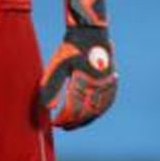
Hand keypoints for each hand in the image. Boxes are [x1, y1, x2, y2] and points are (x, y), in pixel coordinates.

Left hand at [39, 0, 117, 129]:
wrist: (90, 34)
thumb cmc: (69, 49)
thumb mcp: (56, 66)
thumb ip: (50, 87)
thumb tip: (47, 108)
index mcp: (84, 83)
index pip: (73, 110)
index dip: (63, 120)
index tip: (53, 124)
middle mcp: (98, 87)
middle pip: (86, 114)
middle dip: (74, 122)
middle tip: (62, 127)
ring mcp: (108, 85)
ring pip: (98, 111)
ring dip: (86, 120)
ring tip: (74, 124)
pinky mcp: (112, 82)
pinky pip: (107, 103)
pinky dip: (99, 112)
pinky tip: (91, 114)